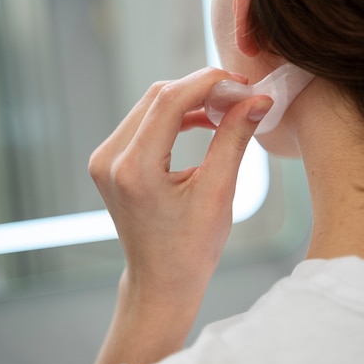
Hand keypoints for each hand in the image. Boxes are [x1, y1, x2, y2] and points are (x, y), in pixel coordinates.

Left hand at [88, 67, 272, 303]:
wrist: (162, 281)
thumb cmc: (192, 249)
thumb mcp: (219, 192)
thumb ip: (235, 139)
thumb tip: (258, 101)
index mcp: (134, 169)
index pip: (169, 100)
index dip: (209, 82)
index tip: (242, 82)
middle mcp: (110, 159)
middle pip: (158, 97)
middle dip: (201, 88)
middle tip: (240, 94)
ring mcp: (106, 159)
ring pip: (152, 106)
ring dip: (190, 101)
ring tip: (227, 108)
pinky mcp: (112, 162)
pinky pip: (146, 123)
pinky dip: (176, 117)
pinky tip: (205, 121)